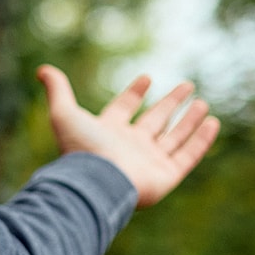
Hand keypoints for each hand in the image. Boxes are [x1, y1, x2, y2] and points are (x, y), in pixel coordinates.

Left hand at [36, 65, 219, 207]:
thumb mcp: (64, 114)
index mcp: (107, 133)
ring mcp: (149, 162)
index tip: (147, 77)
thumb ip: (58, 91)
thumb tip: (43, 70)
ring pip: (174, 137)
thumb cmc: (81, 150)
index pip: (123, 109)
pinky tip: (212, 122)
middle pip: (154, 121)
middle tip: (187, 85)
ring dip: (188, 120)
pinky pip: (188, 155)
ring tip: (202, 102)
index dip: (134, 94)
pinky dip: (200, 140)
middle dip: (170, 104)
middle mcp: (129, 147)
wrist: (97, 183)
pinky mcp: (166, 176)